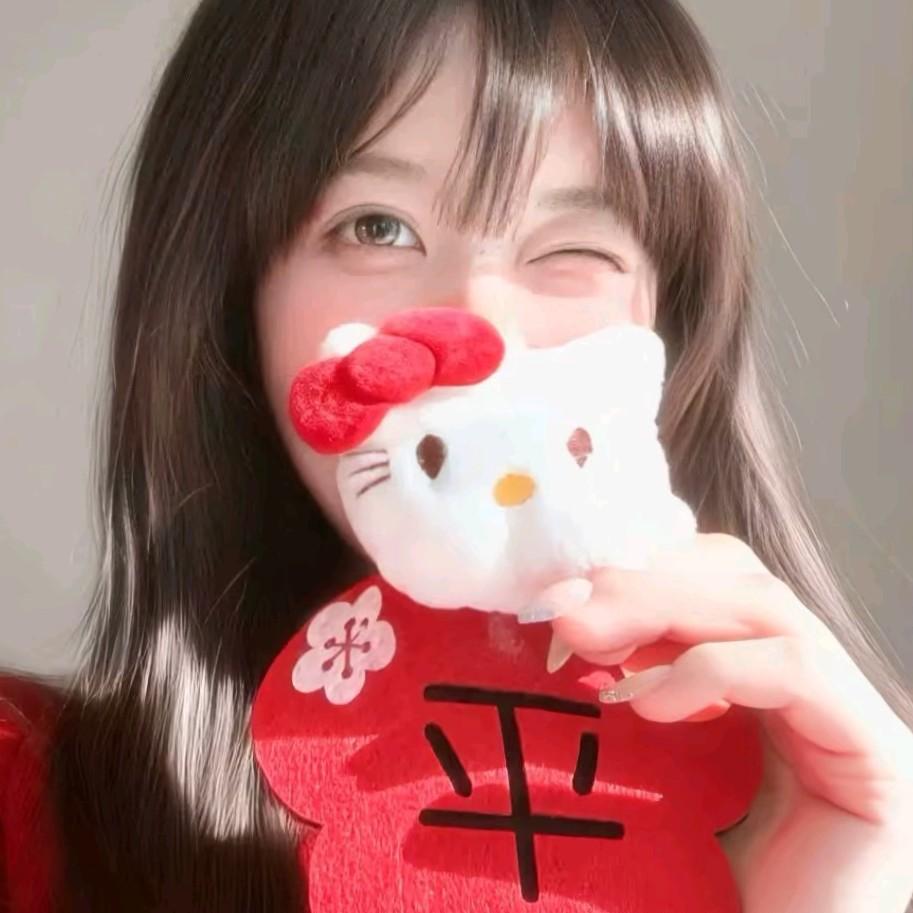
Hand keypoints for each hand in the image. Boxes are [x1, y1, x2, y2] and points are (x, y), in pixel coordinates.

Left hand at [548, 533, 912, 912]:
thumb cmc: (689, 875)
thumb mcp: (646, 757)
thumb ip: (626, 685)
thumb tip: (562, 616)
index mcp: (764, 680)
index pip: (713, 579)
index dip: (639, 569)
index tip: (559, 592)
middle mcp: (816, 688)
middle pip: (737, 580)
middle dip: (641, 582)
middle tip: (562, 608)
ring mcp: (852, 718)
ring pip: (766, 608)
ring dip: (662, 608)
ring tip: (586, 642)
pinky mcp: (877, 758)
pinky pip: (797, 670)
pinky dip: (712, 670)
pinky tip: (649, 704)